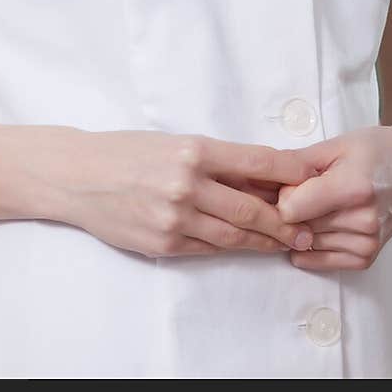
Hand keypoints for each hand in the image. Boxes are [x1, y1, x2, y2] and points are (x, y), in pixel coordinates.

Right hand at [51, 128, 320, 258]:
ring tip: (286, 242)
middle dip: (285, 220)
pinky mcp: (163, 244)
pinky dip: (230, 248)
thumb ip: (217, 161)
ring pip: (233, 235)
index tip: (313, 179)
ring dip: (264, 240)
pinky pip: (207, 249)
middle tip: (309, 228)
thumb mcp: (175, 142)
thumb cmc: (129, 152)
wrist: (78, 175)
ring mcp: (174, 217)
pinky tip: (246, 246)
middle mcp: (187, 183)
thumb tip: (263, 178)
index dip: (290, 173)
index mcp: (194, 149)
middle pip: (251, 208)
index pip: (257, 162)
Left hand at [275, 121, 391, 270]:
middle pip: (298, 227)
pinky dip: (313, 247)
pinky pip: (323, 261)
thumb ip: (298, 163)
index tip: (292, 182)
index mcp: (353, 187)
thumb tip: (263, 180)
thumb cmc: (377, 151)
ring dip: (303, 228)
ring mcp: (367, 242)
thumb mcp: (337, 144)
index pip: (291, 209)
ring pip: (307, 245)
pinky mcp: (368, 257)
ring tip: (319, 205)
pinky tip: (319, 227)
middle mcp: (362, 220)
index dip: (283, 195)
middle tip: (303, 192)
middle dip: (291, 211)